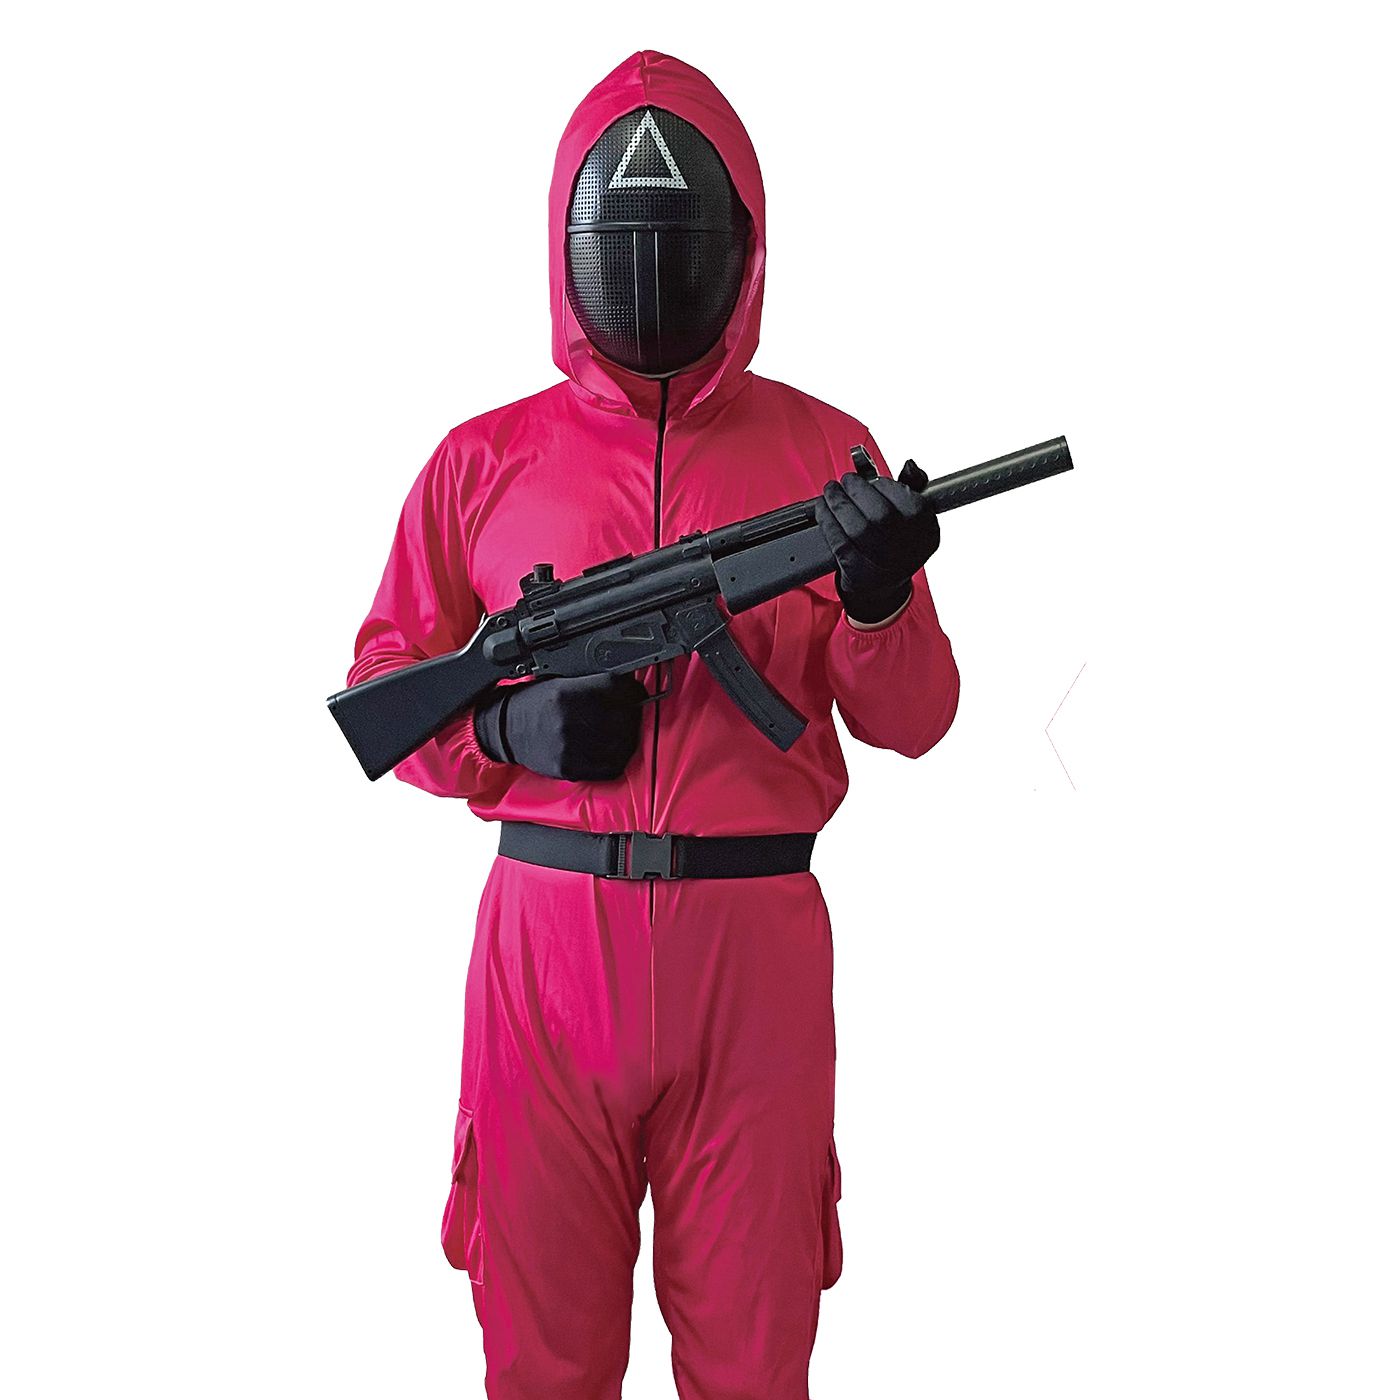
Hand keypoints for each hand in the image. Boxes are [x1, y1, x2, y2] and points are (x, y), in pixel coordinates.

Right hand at [473, 673, 646, 780]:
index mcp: (565, 694)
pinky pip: (610, 767)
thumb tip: (627, 682)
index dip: (631, 690)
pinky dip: (618, 757)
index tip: (634, 691)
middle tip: (631, 710)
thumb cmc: (534, 703)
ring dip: (629, 736)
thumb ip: (591, 681)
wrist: (505, 730)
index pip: (615, 689)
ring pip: (621, 744)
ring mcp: (569, 748)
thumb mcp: (559, 681)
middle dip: (632, 713)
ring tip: (623, 729)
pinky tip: (614, 748)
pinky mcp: (570, 769)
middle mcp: (568, 721)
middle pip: (622, 717)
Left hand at [813, 460, 939, 623]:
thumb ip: (914, 485)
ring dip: (838, 503)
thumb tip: (910, 465)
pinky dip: (828, 522)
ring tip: (830, 491)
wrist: (883, 586)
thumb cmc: (897, 542)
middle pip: (881, 514)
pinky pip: (840, 542)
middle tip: (845, 481)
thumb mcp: (914, 515)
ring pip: (858, 528)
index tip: (870, 480)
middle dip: (856, 490)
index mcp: (926, 529)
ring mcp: (883, 563)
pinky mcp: (859, 573)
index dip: (883, 484)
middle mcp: (908, 549)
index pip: (908, 500)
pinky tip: (822, 509)